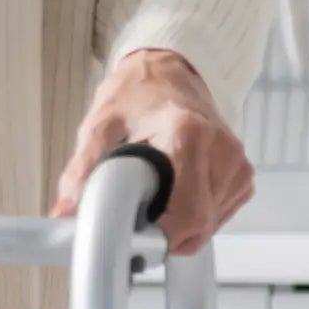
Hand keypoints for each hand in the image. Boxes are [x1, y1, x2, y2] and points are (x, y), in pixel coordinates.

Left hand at [54, 49, 253, 257]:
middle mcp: (222, 150)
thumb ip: (83, 170)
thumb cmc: (136, 97)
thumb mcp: (100, 126)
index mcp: (187, 133)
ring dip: (177, 227)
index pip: (186, 212)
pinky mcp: (242, 177)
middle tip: (135, 217)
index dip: (155, 234)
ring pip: (207, 227)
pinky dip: (193, 217)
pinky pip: (216, 218)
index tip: (130, 234)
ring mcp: (237, 165)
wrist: (169, 73)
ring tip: (155, 195)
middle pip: (198, 225)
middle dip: (163, 235)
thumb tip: (66, 213)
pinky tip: (175, 193)